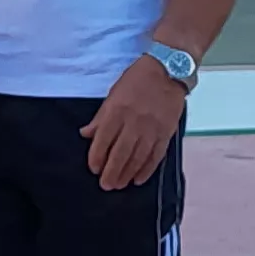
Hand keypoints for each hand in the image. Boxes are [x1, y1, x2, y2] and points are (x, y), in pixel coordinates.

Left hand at [82, 56, 189, 190]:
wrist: (168, 70)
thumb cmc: (136, 80)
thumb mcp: (113, 93)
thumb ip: (101, 116)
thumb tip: (86, 134)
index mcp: (117, 110)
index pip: (104, 139)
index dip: (97, 157)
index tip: (94, 169)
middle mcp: (133, 122)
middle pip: (120, 153)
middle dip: (112, 172)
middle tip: (106, 185)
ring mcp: (151, 129)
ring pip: (137, 158)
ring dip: (127, 174)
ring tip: (120, 185)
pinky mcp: (166, 132)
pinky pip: (155, 155)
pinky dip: (147, 169)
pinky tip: (139, 179)